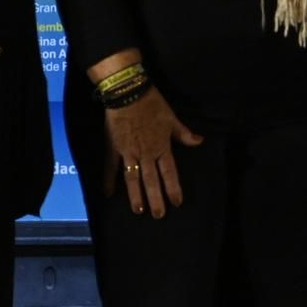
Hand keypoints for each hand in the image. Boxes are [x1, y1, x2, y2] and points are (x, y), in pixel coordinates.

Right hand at [103, 88, 203, 218]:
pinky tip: (108, 193)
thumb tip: (199, 141)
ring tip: (138, 210)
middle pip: (151, 181)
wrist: (128, 91)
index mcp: (161, 147)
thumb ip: (183, 133)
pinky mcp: (113, 147)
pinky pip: (111, 166)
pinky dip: (108, 180)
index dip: (173, 188)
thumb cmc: (151, 103)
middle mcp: (146, 153)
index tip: (176, 203)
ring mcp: (128, 152)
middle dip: (155, 199)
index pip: (169, 173)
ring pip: (133, 178)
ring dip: (135, 195)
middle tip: (158, 215)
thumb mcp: (171, 118)